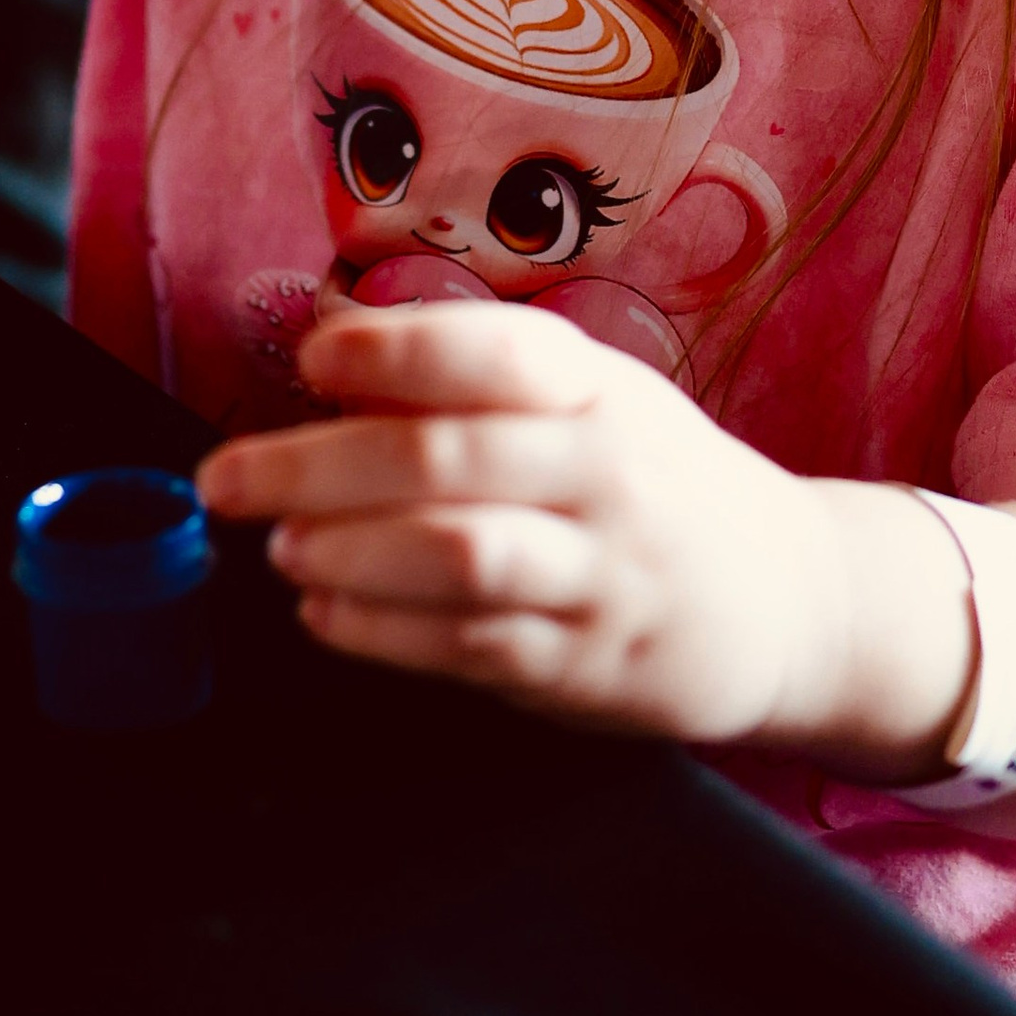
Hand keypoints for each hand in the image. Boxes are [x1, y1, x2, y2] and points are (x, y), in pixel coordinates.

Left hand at [196, 301, 852, 742]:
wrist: (789, 597)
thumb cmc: (654, 479)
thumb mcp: (596, 400)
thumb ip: (481, 383)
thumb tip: (338, 365)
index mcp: (598, 390)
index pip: (493, 352)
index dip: (393, 351)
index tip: (311, 360)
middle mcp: (605, 474)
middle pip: (446, 460)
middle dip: (315, 468)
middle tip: (226, 481)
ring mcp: (601, 575)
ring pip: (458, 558)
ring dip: (349, 554)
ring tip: (282, 551)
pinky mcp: (587, 664)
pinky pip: (471, 647)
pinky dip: (383, 633)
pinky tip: (328, 616)